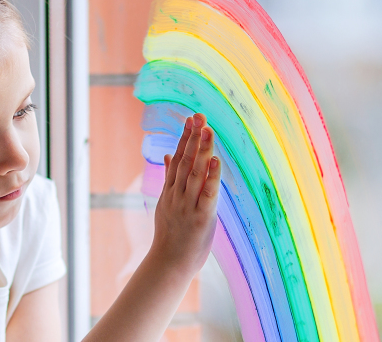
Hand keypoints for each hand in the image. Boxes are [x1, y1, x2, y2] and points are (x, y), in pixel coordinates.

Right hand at [150, 113, 221, 277]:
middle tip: (199, 116)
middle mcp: (177, 195)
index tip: (191, 119)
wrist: (168, 264)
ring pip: (195, 173)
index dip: (185, 138)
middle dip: (193, 138)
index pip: (177, 158)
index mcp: (170, 191)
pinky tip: (215, 161)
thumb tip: (168, 154)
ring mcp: (187, 206)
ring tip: (208, 130)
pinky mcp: (201, 218)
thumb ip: (169, 178)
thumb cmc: (171, 235)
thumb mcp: (166, 203)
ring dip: (202, 151)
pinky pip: (207, 194)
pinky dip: (211, 177)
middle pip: (185, 161)